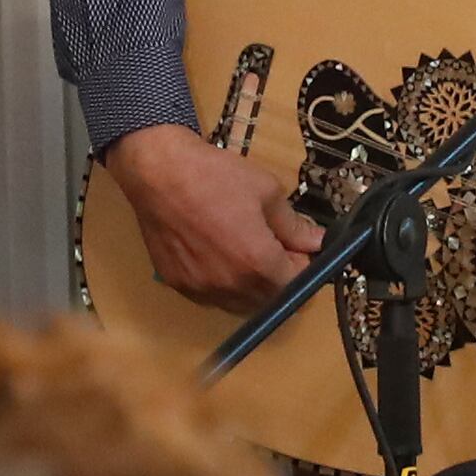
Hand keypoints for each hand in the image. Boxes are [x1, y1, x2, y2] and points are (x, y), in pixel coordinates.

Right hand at [105, 123, 324, 312]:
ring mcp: (202, 289)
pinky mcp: (179, 285)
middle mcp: (230, 285)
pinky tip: (219, 256)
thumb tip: (317, 241)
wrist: (159, 172)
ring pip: (240, 304)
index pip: (296, 287)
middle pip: (270, 301)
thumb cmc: (215, 176)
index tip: (298, 251)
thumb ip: (294, 225)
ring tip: (245, 253)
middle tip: (275, 249)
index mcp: (258, 263)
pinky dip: (224, 285)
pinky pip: (212, 296)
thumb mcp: (266, 192)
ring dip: (252, 287)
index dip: (302, 269)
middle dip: (280, 279)